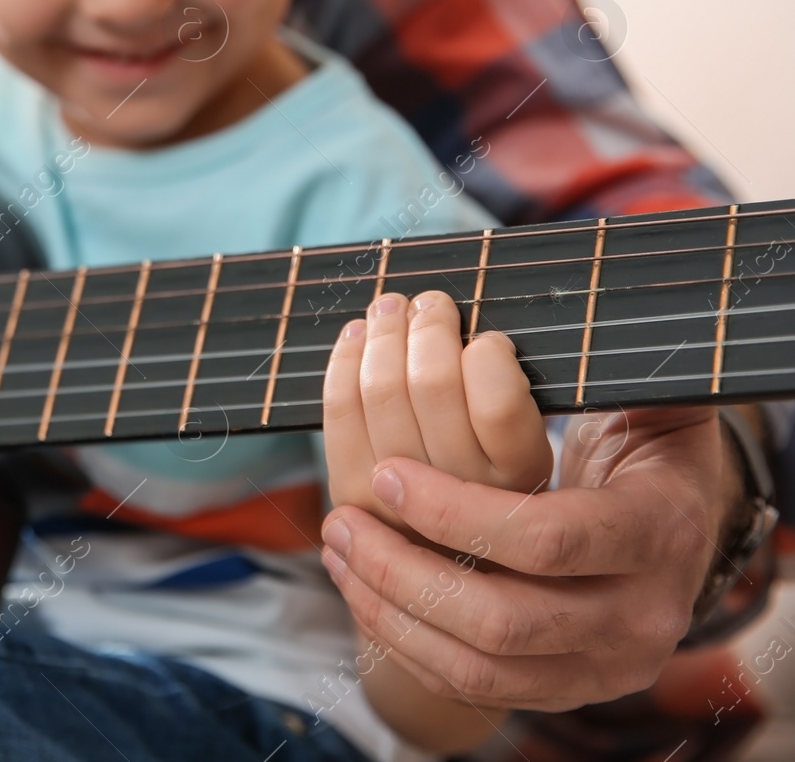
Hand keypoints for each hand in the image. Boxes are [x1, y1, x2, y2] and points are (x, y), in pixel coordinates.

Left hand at [319, 401, 728, 711]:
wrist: (678, 538)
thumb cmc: (650, 451)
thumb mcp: (656, 405)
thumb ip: (621, 370)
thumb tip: (578, 316)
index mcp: (662, 533)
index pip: (548, 538)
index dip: (457, 512)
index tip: (388, 472)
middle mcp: (637, 615)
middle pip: (503, 620)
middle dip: (405, 571)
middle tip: (341, 519)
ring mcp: (599, 666)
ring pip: (475, 667)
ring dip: (390, 608)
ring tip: (338, 544)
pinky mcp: (556, 690)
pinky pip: (465, 685)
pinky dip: (401, 638)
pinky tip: (356, 582)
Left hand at [324, 291, 553, 532]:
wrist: (449, 570)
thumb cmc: (493, 491)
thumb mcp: (533, 453)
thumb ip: (519, 403)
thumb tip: (480, 333)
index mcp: (521, 478)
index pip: (499, 402)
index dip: (487, 354)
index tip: (487, 339)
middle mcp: (462, 497)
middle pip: (432, 383)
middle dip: (428, 326)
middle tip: (430, 302)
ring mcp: (400, 499)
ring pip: (382, 388)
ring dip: (384, 332)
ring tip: (391, 308)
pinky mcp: (352, 495)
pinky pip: (340, 409)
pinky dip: (345, 360)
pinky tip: (356, 337)